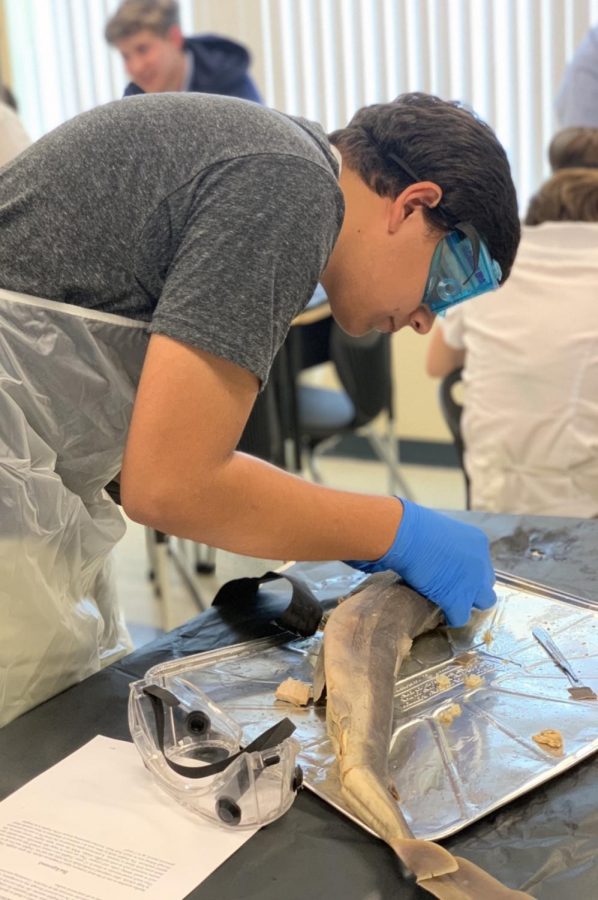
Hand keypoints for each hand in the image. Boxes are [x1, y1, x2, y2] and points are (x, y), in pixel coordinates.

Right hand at [346, 498, 495, 626]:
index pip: (481, 563)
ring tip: (449, 604)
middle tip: (452, 588)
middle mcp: (481, 562)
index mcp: (477, 541)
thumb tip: (433, 553)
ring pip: (484, 602)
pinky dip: (451, 617)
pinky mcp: (457, 599)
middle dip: (472, 587)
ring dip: (467, 603)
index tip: (454, 574)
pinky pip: (461, 617)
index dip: (468, 571)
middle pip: (487, 583)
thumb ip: (445, 544)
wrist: (405, 535)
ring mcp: (472, 582)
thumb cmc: (412, 526)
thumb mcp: (439, 530)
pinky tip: (439, 614)